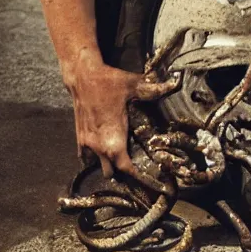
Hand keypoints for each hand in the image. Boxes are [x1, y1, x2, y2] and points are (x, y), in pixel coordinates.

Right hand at [64, 51, 178, 177]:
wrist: (82, 75)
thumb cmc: (107, 81)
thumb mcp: (132, 84)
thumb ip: (152, 88)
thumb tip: (172, 84)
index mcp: (114, 139)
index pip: (125, 168)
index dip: (137, 175)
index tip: (146, 176)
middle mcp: (99, 145)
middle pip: (111, 172)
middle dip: (120, 171)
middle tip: (132, 163)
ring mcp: (87, 143)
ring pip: (96, 166)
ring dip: (105, 163)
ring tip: (116, 155)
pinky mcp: (78, 136)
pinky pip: (84, 156)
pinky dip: (92, 155)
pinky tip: (101, 146)